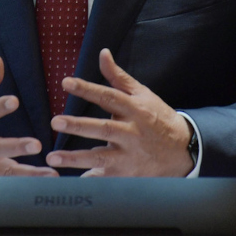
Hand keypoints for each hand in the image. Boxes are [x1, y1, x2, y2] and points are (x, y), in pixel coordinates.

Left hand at [46, 49, 193, 176]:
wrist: (183, 149)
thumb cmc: (157, 117)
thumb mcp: (142, 94)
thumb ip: (118, 77)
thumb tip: (103, 53)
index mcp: (134, 109)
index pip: (108, 96)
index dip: (87, 89)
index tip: (66, 83)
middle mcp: (132, 132)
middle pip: (103, 128)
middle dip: (78, 126)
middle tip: (55, 121)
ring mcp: (130, 155)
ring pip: (101, 157)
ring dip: (76, 158)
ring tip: (53, 157)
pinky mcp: (128, 174)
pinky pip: (105, 178)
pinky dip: (90, 180)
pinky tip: (71, 181)